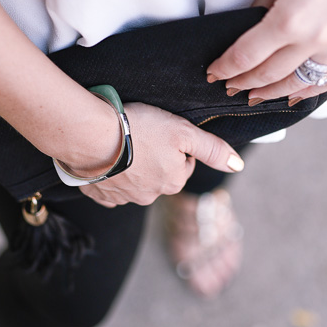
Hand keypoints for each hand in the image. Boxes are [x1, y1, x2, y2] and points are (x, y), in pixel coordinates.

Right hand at [79, 102, 243, 207]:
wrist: (89, 136)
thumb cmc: (137, 129)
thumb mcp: (182, 131)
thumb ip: (212, 149)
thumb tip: (238, 165)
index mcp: (173, 181)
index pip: (183, 164)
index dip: (175, 146)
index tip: (162, 133)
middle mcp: (150, 196)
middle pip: (160, 175)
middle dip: (154, 158)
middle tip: (141, 136)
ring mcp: (123, 198)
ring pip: (135, 182)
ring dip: (131, 167)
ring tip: (121, 144)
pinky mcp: (100, 195)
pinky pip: (110, 189)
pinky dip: (111, 177)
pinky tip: (106, 160)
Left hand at [206, 0, 326, 103]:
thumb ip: (259, 11)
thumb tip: (244, 35)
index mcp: (288, 21)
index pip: (246, 57)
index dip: (226, 69)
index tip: (214, 74)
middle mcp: (316, 39)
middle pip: (269, 74)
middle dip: (244, 83)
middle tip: (230, 88)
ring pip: (299, 82)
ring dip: (274, 93)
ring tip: (257, 96)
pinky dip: (313, 89)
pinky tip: (296, 95)